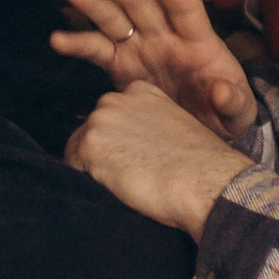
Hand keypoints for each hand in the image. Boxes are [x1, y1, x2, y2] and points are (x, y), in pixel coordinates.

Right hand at [52, 0, 255, 136]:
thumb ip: (234, 102)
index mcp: (199, 40)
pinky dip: (78, 44)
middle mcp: (166, 36)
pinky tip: (58, 40)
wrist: (202, 130)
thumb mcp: (239, 114)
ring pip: (115, 19)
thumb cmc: (226, 112)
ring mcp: (140, 47)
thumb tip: (220, 91)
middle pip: (142, 3)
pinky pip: (97, 51)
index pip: (186, 9)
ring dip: (93, 3)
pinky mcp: (120, 66)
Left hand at [66, 77, 253, 235]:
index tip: (140, 159)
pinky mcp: (90, 146)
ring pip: (80, 150)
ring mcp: (100, 120)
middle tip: (133, 174)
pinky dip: (87, 183)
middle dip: (105, 153)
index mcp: (140, 91)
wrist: (207, 182)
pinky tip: (116, 188)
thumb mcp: (174, 129)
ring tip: (128, 182)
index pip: (112, 117)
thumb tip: (130, 146)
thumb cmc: (199, 166)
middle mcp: (115, 98)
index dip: (121, 143)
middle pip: (93, 131)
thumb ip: (148, 126)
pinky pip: (72, 169)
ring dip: (95, 169)